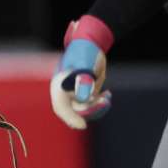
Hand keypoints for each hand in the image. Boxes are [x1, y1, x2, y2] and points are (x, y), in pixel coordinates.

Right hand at [50, 14, 113, 128]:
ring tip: (107, 97)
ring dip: (97, 107)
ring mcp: (75, 92)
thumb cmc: (84, 50)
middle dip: (90, 110)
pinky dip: (101, 103)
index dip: (70, 118)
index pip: (60, 106)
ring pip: (85, 110)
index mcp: (59, 84)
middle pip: (75, 111)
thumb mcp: (84, 63)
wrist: (92, 42)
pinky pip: (92, 105)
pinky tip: (107, 96)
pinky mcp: (85, 92)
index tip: (83, 125)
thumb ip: (83, 79)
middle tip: (104, 102)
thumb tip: (85, 97)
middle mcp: (66, 90)